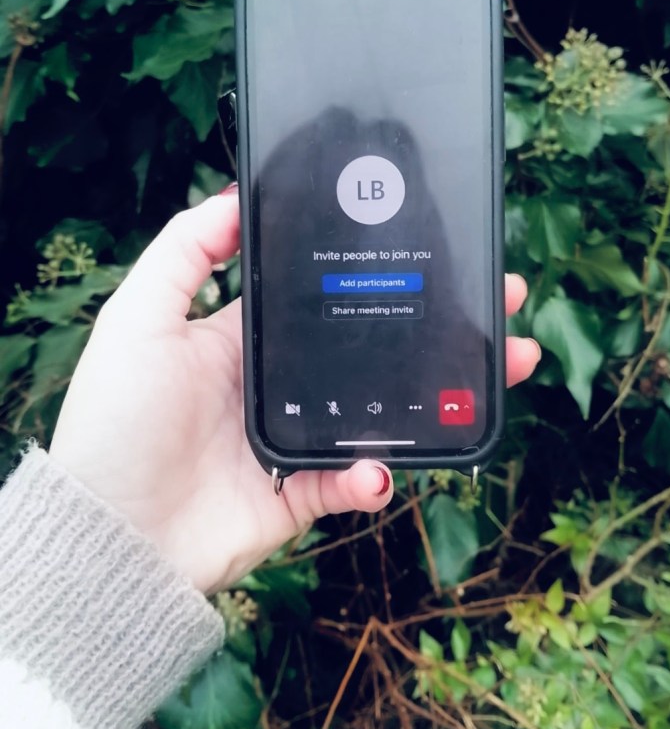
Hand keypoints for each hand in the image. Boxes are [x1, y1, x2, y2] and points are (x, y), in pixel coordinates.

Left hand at [49, 190, 539, 593]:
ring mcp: (297, 438)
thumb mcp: (137, 320)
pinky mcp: (300, 493)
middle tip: (499, 298)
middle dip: (439, 322)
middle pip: (374, 345)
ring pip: (386, 408)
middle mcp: (282, 383)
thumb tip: (235, 194)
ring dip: (444, 392)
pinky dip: (371, 478)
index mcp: (248, 336)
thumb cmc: (114, 422)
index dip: (377, 267)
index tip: (431, 242)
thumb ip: (183, 253)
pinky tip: (378, 469)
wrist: (108, 535)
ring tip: (502, 365)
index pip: (325, 292)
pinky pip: (352, 481)